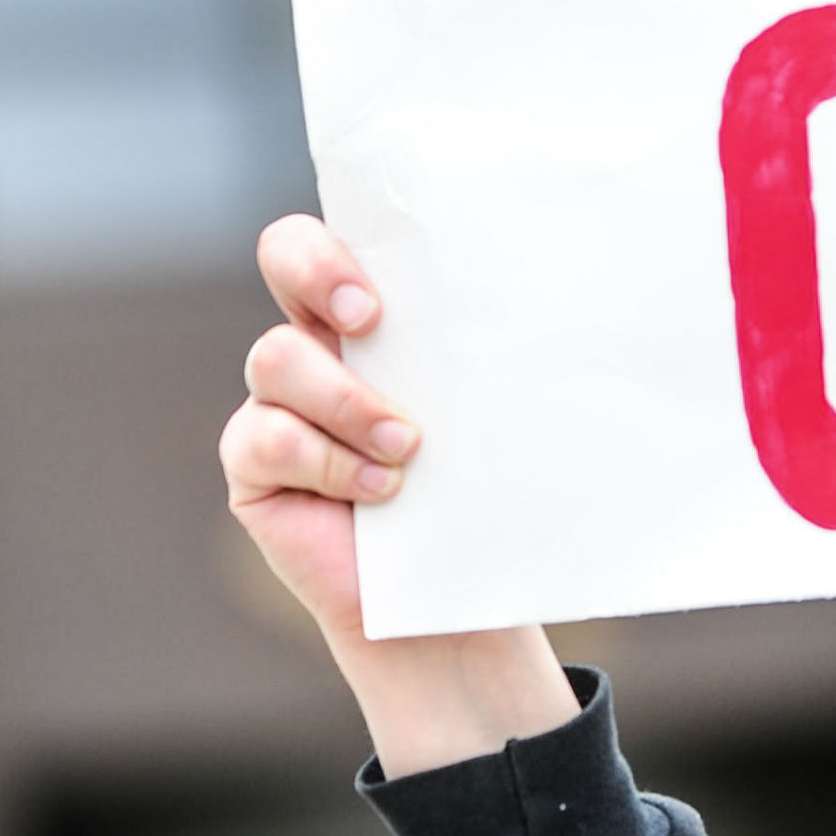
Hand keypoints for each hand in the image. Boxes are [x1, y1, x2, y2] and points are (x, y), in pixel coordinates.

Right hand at [222, 216, 578, 773]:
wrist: (447, 604)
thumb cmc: (478, 499)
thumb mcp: (490, 420)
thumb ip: (496, 363)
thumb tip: (581, 311)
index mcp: (372, 315)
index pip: (341, 232)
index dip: (338, 243)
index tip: (381, 297)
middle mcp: (318, 343)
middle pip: (282, 252)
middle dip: (319, 271)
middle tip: (371, 323)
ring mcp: (276, 403)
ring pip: (275, 358)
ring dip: (348, 401)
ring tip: (408, 449)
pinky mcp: (253, 466)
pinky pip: (263, 438)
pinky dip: (326, 462)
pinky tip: (379, 493)